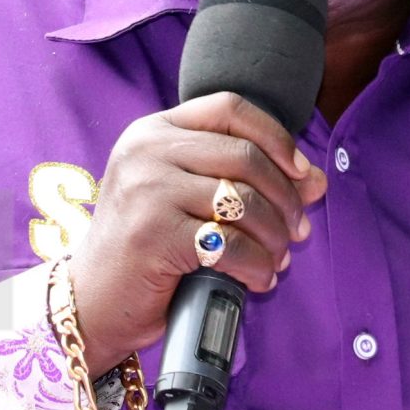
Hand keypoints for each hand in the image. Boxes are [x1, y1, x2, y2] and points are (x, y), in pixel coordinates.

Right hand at [65, 93, 330, 377]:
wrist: (93, 301)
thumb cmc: (145, 249)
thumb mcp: (189, 200)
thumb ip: (245, 181)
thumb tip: (316, 181)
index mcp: (153, 131)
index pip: (228, 107)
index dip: (275, 135)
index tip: (300, 171)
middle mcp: (146, 150)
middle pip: (244, 155)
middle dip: (285, 197)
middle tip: (298, 230)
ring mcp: (147, 189)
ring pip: (244, 201)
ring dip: (275, 236)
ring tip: (279, 258)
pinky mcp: (154, 233)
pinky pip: (230, 244)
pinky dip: (257, 266)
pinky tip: (260, 279)